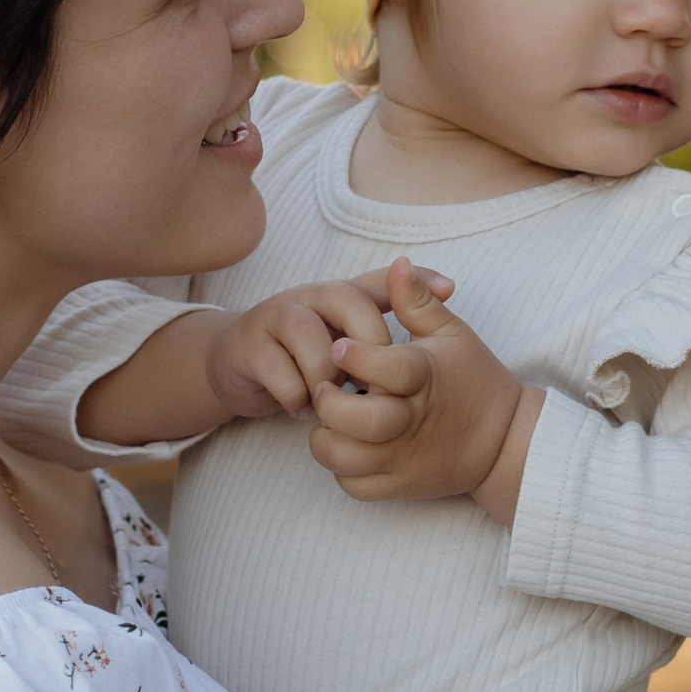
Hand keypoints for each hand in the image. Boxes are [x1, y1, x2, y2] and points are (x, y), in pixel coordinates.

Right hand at [201, 275, 421, 426]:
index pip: (380, 280)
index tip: (453, 290)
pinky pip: (276, 368)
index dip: (415, 281)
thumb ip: (382, 339)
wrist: (236, 367)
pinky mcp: (247, 345)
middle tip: (374, 385)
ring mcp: (275, 317)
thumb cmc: (301, 355)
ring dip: (325, 375)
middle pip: (347, 300)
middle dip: (368, 344)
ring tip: (332, 403)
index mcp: (339, 297)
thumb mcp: (344, 345)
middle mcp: (309, 297)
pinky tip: (301, 411)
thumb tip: (439, 312)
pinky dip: (294, 395)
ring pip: (308, 334)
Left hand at [306, 261, 541, 519]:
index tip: (340, 346)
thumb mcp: (452, 334)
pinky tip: (349, 445)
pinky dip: (342, 468)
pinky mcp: (399, 486)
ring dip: (327, 438)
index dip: (356, 356)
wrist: (505, 443)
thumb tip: (397, 263)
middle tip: (325, 388)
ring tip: (333, 419)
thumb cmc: (474, 380)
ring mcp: (403, 459)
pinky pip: (351, 485)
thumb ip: (418, 301)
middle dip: (329, 403)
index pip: (386, 368)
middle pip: (357, 421)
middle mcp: (411, 422)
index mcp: (424, 378)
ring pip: (343, 458)